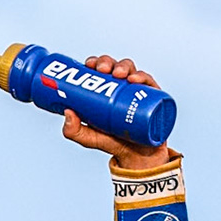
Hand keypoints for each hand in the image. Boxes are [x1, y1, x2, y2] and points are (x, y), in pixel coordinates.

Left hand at [61, 55, 175, 170]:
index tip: (89, 65)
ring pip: (131, 71)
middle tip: (102, 70)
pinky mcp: (153, 98)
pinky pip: (150, 83)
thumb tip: (67, 112)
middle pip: (114, 67)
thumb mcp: (89, 138)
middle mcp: (122, 88)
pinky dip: (143, 77)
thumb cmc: (112, 143)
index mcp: (106, 91)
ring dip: (124, 66)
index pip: (99, 70)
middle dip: (107, 62)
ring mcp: (138, 92)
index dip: (94, 62)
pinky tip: (135, 80)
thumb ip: (74, 131)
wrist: (137, 158)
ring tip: (119, 74)